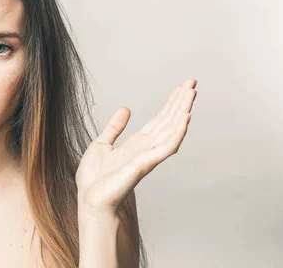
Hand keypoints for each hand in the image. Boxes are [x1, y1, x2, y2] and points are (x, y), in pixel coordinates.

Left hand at [75, 79, 197, 219]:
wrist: (90, 199)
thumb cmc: (95, 179)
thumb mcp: (102, 143)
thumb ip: (114, 127)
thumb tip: (125, 108)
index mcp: (137, 144)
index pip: (159, 119)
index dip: (170, 103)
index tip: (180, 87)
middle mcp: (147, 148)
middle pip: (168, 121)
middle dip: (180, 102)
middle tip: (192, 82)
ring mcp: (149, 156)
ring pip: (171, 129)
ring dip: (182, 110)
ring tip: (191, 93)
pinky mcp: (146, 163)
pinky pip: (167, 146)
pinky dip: (178, 131)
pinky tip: (186, 117)